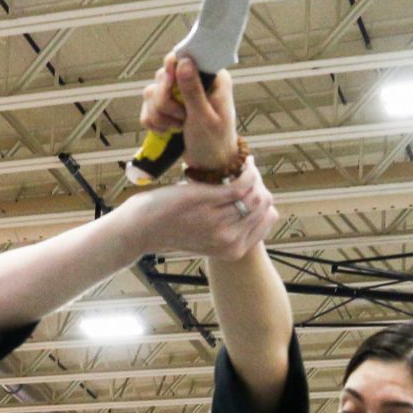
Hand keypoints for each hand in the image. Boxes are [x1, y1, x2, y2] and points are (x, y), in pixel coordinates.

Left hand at [121, 159, 275, 260]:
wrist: (143, 229)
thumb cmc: (174, 229)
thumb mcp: (208, 237)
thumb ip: (231, 228)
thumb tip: (254, 207)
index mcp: (234, 250)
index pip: (269, 218)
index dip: (265, 199)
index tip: (256, 186)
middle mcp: (230, 240)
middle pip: (264, 204)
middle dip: (261, 184)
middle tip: (250, 171)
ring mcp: (219, 222)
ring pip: (255, 192)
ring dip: (253, 174)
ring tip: (244, 165)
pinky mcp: (208, 201)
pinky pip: (241, 183)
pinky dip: (246, 170)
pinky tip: (242, 162)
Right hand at [147, 54, 238, 169]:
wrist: (209, 165)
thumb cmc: (214, 142)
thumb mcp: (205, 117)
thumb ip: (193, 90)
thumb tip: (184, 62)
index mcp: (211, 77)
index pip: (183, 57)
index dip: (171, 71)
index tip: (170, 87)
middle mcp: (193, 80)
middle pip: (162, 76)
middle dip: (165, 103)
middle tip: (181, 118)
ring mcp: (178, 93)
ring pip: (151, 93)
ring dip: (160, 115)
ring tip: (177, 128)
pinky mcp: (167, 107)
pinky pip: (147, 108)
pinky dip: (154, 122)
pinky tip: (168, 131)